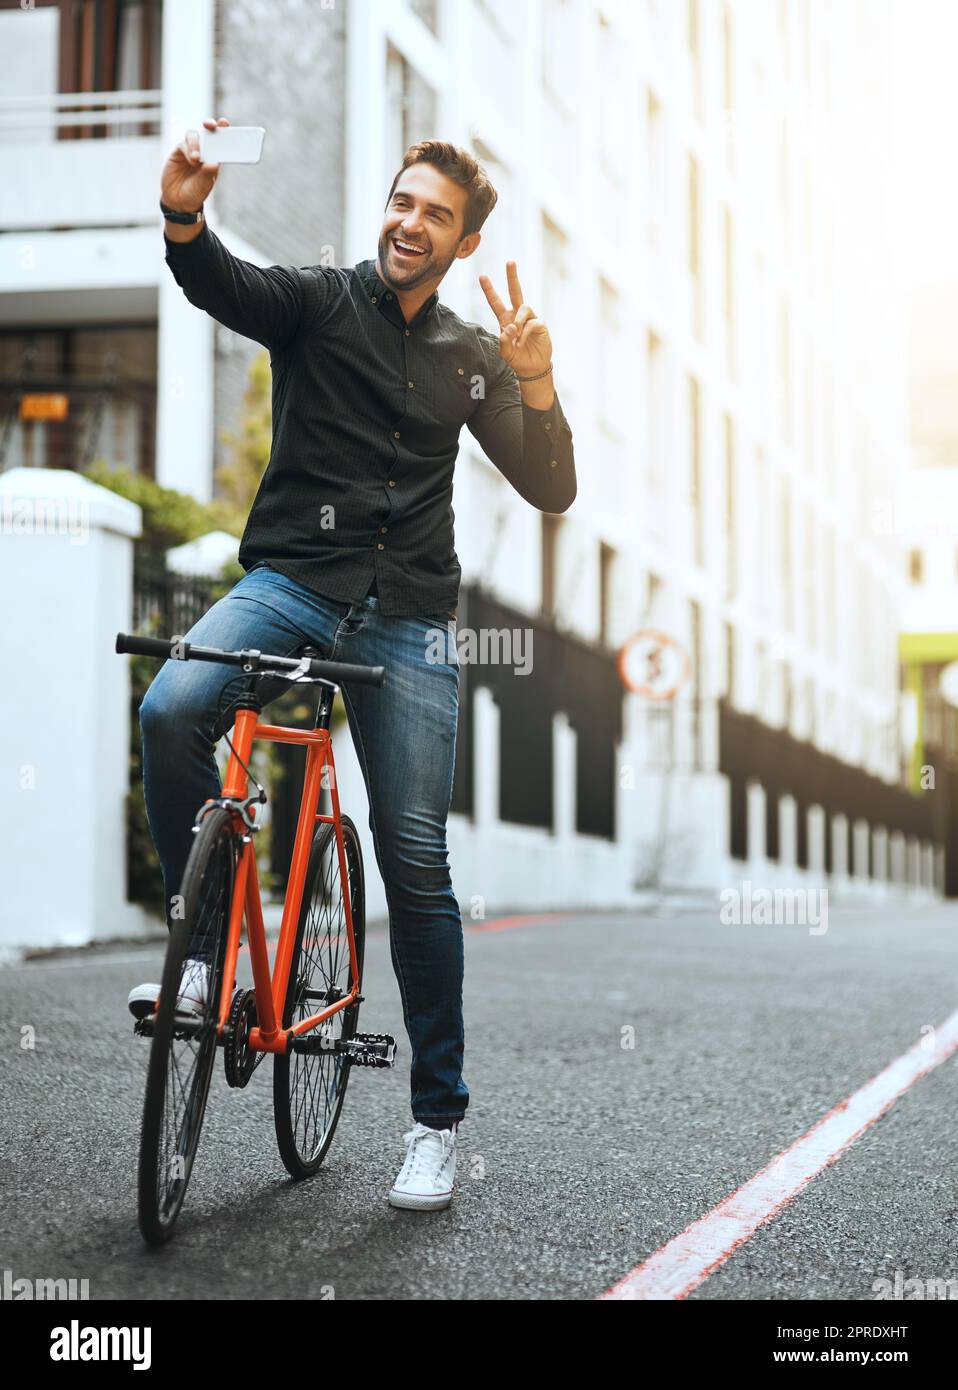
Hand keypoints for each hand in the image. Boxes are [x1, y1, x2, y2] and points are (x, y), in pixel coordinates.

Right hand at [160, 116, 229, 212]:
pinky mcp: (179, 151)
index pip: (221, 139)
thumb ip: (209, 173)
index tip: (225, 123)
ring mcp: (191, 149)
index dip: (223, 129)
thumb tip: (214, 163)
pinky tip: (192, 160)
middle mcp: (204, 150)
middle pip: (207, 131)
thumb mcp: (205, 185)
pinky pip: (183, 144)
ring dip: (196, 144)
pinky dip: (188, 150)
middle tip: (211, 125)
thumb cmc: (196, 191)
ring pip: (194, 136)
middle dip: (210, 124)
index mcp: (215, 156)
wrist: (179, 200)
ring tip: (197, 158)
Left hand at [479, 262, 552, 376]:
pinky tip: (522, 342)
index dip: (489, 290)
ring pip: (524, 307)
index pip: (496, 302)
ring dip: (518, 321)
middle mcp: (518, 315)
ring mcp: (530, 318)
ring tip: (517, 336)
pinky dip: (525, 334)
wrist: (532, 368)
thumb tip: (511, 327)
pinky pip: (532, 323)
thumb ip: (504, 340)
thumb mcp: (505, 352)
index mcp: (505, 319)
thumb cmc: (517, 358)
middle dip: (512, 277)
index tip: (482, 277)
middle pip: (515, 292)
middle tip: (510, 262)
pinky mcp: (540, 324)